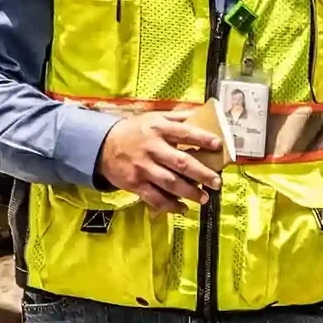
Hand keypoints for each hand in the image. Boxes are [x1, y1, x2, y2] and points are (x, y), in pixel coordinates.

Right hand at [97, 112, 222, 210]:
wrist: (103, 145)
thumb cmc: (134, 130)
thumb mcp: (154, 116)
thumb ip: (178, 116)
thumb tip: (203, 114)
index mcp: (159, 128)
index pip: (185, 133)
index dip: (203, 139)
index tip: (219, 146)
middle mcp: (152, 148)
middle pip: (181, 163)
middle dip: (201, 174)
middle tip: (217, 182)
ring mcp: (143, 167)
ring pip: (170, 183)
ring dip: (189, 192)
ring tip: (204, 198)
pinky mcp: (135, 183)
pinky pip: (154, 197)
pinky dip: (169, 205)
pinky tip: (182, 209)